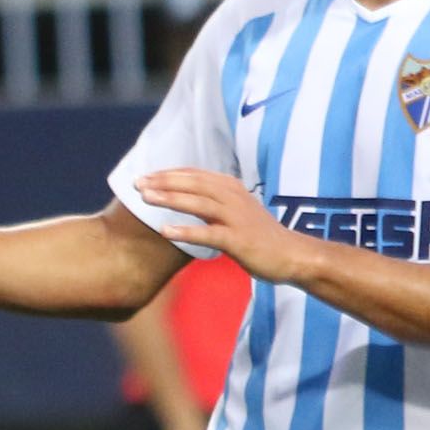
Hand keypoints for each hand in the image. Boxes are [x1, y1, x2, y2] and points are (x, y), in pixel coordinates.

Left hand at [131, 170, 310, 283]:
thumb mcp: (235, 211)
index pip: (196, 175)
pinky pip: (209, 233)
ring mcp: (237, 218)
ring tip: (145, 198)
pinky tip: (165, 230)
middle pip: (195, 183)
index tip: (145, 175)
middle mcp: (234, 198)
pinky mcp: (239, 239)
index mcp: (232, 189)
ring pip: (199, 203)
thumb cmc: (259, 236)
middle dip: (164, 181)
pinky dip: (186, 231)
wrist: (291, 255)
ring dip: (171, 198)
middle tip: (137, 182)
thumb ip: (213, 202)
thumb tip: (185, 197)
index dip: (170, 173)